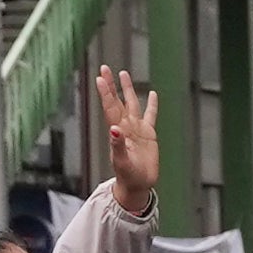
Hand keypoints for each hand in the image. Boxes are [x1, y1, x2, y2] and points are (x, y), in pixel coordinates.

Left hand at [97, 66, 156, 211]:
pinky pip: (150, 115)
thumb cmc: (127, 175)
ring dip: (128, 89)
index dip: (106, 93)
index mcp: (117, 131)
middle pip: (118, 100)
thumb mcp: (121, 161)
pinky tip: (152, 94)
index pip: (110, 107)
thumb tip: (114, 129)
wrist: (137, 184)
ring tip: (124, 73)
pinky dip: (152, 105)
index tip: (100, 78)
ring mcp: (137, 129)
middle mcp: (125, 126)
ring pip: (132, 103)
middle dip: (111, 84)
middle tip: (105, 68)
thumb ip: (118, 145)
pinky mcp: (149, 134)